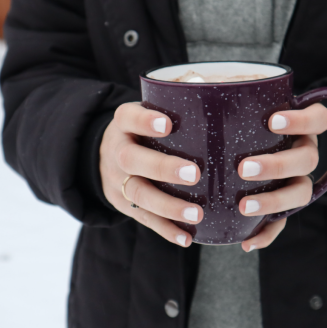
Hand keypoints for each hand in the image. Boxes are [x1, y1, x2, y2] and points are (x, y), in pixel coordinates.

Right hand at [99, 103, 202, 247]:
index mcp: (123, 123)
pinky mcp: (123, 204)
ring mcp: (116, 180)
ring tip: (197, 214)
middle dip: (162, 168)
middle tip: (194, 174)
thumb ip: (175, 104)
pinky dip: (165, 230)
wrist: (105, 156)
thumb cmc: (144, 130)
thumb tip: (221, 88)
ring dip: (168, 207)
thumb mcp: (149, 111)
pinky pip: (143, 219)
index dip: (144, 120)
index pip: (128, 117)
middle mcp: (116, 151)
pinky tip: (186, 238)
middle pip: (131, 159)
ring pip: (138, 194)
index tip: (167, 124)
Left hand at [238, 103, 326, 251]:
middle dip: (278, 164)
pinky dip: (267, 234)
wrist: (231, 156)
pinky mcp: (283, 207)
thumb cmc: (235, 126)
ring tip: (244, 206)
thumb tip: (193, 83)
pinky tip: (247, 242)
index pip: (318, 119)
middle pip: (308, 159)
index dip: (302, 121)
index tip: (272, 122)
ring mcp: (296, 181)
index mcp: (298, 127)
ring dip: (274, 201)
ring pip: (301, 193)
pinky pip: (282, 224)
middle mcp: (303, 152)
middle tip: (244, 168)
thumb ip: (224, 95)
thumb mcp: (234, 108)